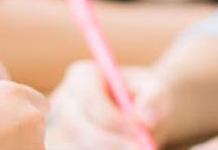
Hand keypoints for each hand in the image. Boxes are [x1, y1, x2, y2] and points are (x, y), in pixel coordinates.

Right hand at [45, 61, 167, 149]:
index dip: (114, 119)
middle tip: (139, 148)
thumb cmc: (146, 95)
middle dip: (108, 141)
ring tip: (137, 146)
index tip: (140, 129)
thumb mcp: (157, 89)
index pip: (90, 99)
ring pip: (77, 145)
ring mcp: (60, 124)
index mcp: (82, 75)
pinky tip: (122, 149)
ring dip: (108, 149)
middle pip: (76, 126)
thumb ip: (154, 98)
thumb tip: (144, 118)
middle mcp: (64, 99)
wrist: (140, 111)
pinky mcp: (64, 143)